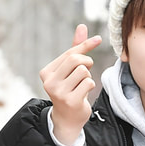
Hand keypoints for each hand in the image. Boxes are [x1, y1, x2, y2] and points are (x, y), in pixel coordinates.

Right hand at [39, 24, 101, 144]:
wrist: (68, 119)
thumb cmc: (70, 90)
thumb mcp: (70, 70)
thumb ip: (75, 49)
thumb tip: (82, 26)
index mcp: (46, 72)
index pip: (69, 53)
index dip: (85, 46)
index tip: (98, 39)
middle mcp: (49, 82)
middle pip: (76, 60)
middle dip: (87, 62)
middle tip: (87, 70)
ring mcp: (59, 92)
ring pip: (83, 71)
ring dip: (88, 77)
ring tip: (83, 85)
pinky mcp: (71, 101)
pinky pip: (88, 83)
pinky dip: (91, 86)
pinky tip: (84, 93)